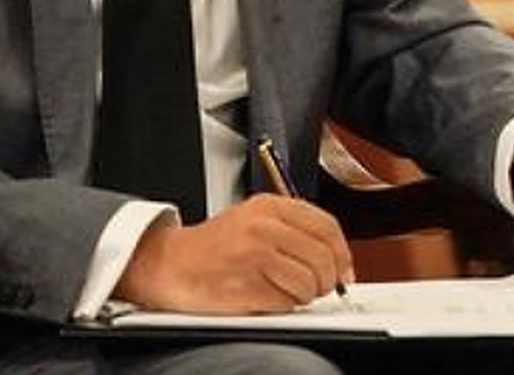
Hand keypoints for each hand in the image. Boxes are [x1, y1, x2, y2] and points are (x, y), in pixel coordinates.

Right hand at [114, 194, 354, 312]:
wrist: (169, 263)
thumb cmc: (214, 246)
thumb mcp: (254, 219)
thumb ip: (293, 229)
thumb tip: (336, 259)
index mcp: (269, 206)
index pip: (326, 227)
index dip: (342, 253)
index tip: (344, 272)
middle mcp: (263, 227)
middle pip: (322, 258)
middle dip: (327, 280)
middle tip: (318, 288)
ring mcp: (254, 256)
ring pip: (308, 283)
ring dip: (304, 296)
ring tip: (286, 292)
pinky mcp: (244, 285)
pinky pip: (286, 303)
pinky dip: (283, 307)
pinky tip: (267, 298)